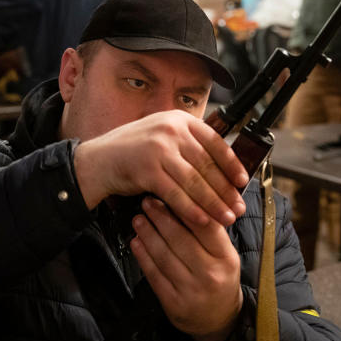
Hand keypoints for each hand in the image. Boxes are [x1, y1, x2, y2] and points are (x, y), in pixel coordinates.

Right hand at [73, 110, 247, 226]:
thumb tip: (223, 166)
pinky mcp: (147, 169)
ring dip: (213, 203)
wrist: (97, 161)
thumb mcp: (162, 136)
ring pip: (195, 181)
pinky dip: (191, 209)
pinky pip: (176, 194)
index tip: (242, 182)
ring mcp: (158, 148)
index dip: (231, 163)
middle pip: (207, 164)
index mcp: (179, 119)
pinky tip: (202, 220)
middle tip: (239, 208)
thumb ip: (188, 144)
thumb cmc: (133, 152)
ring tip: (226, 218)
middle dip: (225, 189)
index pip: (214, 141)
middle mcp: (171, 129)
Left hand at [131, 197, 242, 340]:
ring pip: (164, 256)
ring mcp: (191, 291)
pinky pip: (154, 275)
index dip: (184, 208)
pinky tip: (136, 242)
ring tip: (138, 219)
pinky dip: (143, 256)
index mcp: (226, 258)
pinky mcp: (174, 304)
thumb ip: (209, 232)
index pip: (205, 227)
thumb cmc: (220, 278)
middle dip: (160, 217)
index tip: (169, 193)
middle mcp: (210, 275)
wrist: (219, 319)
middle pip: (180, 239)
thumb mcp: (225, 254)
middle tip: (147, 202)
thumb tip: (183, 199)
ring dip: (148, 234)